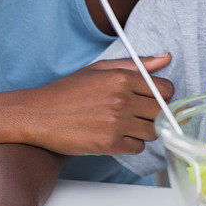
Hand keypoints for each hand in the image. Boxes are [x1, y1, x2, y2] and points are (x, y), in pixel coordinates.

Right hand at [0, 55, 173, 154]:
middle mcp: (122, 100)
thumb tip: (166, 58)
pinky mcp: (109, 144)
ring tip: (128, 124)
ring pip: (152, 131)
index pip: (165, 89)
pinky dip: (132, 144)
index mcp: (122, 78)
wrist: (39, 115)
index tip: (155, 99)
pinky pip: (138, 147)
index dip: (163, 95)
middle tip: (141, 113)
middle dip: (155, 113)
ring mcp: (116, 123)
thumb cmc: (69, 91)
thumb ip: (137, 64)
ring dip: (144, 130)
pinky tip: (118, 135)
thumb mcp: (101, 68)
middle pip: (161, 111)